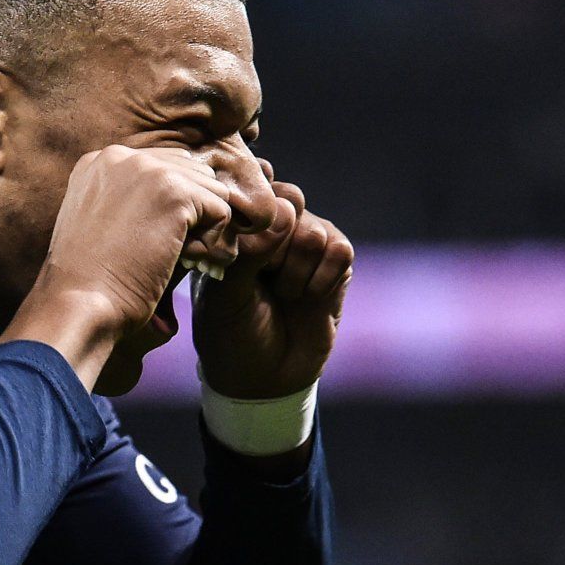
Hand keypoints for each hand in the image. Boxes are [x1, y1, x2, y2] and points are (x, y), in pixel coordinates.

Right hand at [1, 145, 238, 388]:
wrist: (80, 303)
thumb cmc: (89, 280)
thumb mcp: (98, 224)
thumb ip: (129, 200)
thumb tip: (185, 199)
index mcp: (101, 162)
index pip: (163, 166)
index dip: (171, 208)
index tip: (154, 242)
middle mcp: (123, 157)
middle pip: (190, 173)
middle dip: (193, 213)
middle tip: (176, 254)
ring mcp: (148, 170)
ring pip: (210, 189)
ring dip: (204, 227)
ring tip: (180, 259)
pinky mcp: (174, 192)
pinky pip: (221, 211)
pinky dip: (213, 243)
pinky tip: (187, 262)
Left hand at [192, 162, 352, 399]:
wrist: (264, 376)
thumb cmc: (231, 331)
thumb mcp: (224, 293)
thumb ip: (248, 250)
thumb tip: (287, 213)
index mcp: (233, 223)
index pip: (249, 189)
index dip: (252, 216)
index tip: (241, 250)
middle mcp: (271, 222)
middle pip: (288, 201)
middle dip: (275, 246)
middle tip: (262, 277)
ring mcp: (305, 238)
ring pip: (313, 231)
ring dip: (296, 272)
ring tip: (282, 293)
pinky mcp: (336, 260)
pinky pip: (340, 251)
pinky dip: (321, 281)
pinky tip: (307, 298)